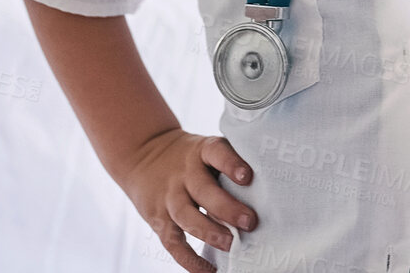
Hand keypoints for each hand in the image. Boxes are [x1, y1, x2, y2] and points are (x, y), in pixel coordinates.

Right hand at [120, 128, 256, 271]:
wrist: (142, 153)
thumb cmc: (189, 156)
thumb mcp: (204, 148)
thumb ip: (228, 163)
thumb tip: (267, 188)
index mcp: (201, 152)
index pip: (216, 153)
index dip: (231, 163)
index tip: (247, 176)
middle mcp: (184, 173)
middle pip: (203, 190)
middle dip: (227, 208)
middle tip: (250, 222)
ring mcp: (170, 196)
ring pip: (187, 216)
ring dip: (210, 232)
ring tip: (231, 245)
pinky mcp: (158, 218)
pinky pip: (173, 242)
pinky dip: (190, 260)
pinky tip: (208, 271)